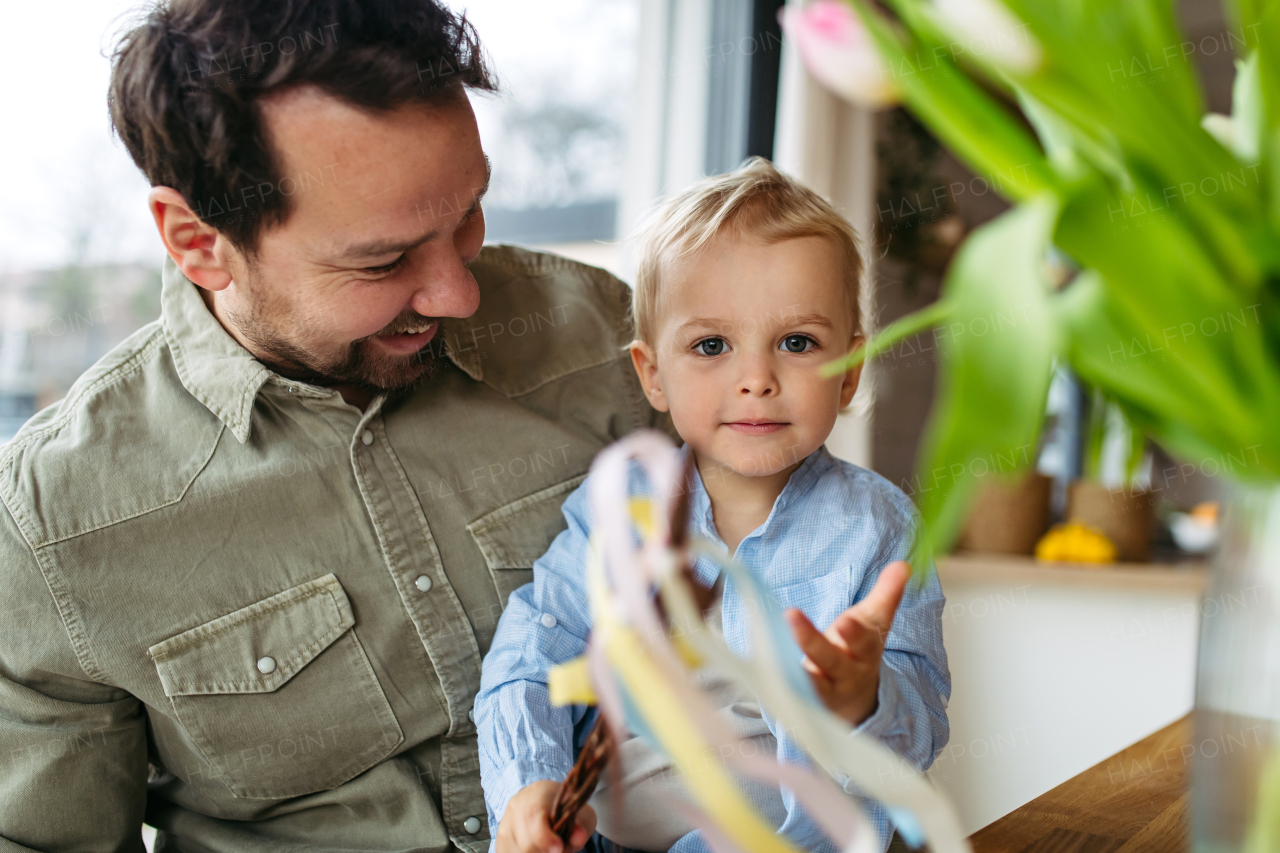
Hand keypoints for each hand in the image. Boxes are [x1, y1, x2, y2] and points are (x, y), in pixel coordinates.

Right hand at [496, 779, 596, 852]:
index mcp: (537, 792)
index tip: (559, 847)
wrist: (548, 805)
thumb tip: (578, 837)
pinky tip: (538, 850)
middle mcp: (516, 806)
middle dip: (544, 851)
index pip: (533, 814)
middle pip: (525, 840)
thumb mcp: (582, 813)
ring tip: (549, 848)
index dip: (544, 836)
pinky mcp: (500, 840)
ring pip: (516, 851)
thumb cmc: (566, 810)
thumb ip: (582, 824)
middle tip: (559, 849)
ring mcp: (505, 823)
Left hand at [785, 560, 909, 725]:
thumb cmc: (859, 649)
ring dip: (790, 668)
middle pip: (830, 659)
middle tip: (791, 615)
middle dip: (812, 640)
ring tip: (771, 656)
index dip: (855, 633)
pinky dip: (777, 687)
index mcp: (866, 651)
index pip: (864, 642)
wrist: (854, 697)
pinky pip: (790, 696)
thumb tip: (903, 565)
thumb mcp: (874, 623)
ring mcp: (825, 691)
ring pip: (808, 683)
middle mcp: (847, 674)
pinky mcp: (804, 703)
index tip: (846, 621)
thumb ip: (887, 594)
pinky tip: (762, 675)